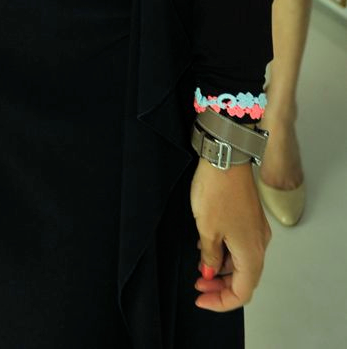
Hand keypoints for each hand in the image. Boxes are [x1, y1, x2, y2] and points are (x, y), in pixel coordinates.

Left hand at [190, 160, 270, 311]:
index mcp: (252, 253)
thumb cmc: (218, 190)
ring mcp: (256, 230)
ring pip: (241, 262)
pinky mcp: (250, 218)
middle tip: (198, 285)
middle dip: (220, 286)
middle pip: (244, 278)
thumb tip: (209, 271)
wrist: (226, 157)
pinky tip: (206, 247)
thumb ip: (209, 256)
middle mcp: (260, 244)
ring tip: (199, 266)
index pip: (242, 291)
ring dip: (221, 268)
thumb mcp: (207, 228)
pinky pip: (240, 245)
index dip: (221, 301)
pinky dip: (224, 252)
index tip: (201, 298)